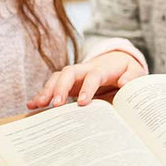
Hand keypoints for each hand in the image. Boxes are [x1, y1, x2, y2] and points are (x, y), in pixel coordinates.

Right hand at [27, 50, 146, 108]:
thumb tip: (125, 83)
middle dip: (60, 87)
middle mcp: (84, 69)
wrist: (116, 60)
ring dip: (47, 90)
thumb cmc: (125, 70)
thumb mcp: (134, 72)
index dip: (87, 88)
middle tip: (56, 105)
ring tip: (37, 105)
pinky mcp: (67, 82)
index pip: (93, 76)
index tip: (82, 103)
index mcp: (102, 68)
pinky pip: (52, 85)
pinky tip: (31, 105)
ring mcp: (74, 75)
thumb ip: (132, 78)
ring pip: (57, 77)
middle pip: (68, 73)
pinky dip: (42, 94)